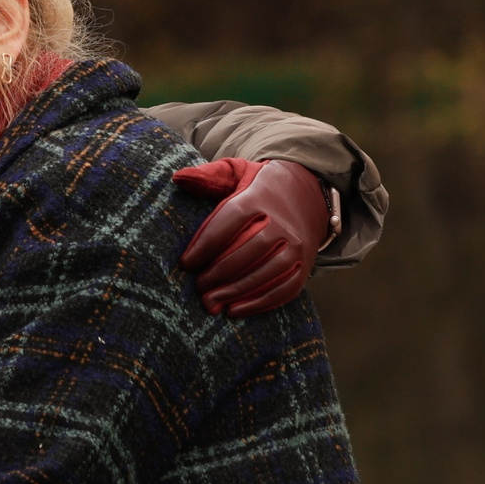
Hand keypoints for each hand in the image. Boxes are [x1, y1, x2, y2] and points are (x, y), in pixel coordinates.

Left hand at [175, 157, 331, 315]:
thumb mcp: (236, 172)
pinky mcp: (306, 263)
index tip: (185, 264)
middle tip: (197, 287)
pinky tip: (235, 311)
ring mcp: (298, 243)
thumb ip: (209, 176)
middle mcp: (283, 221)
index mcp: (259, 198)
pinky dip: (262, 303)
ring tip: (211, 303)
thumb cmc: (257, 189)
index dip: (206, 244)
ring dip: (238, 291)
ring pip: (271, 271)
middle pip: (252, 249)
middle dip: (221, 272)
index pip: (231, 219)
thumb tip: (178, 178)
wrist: (305, 192)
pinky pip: (287, 287)